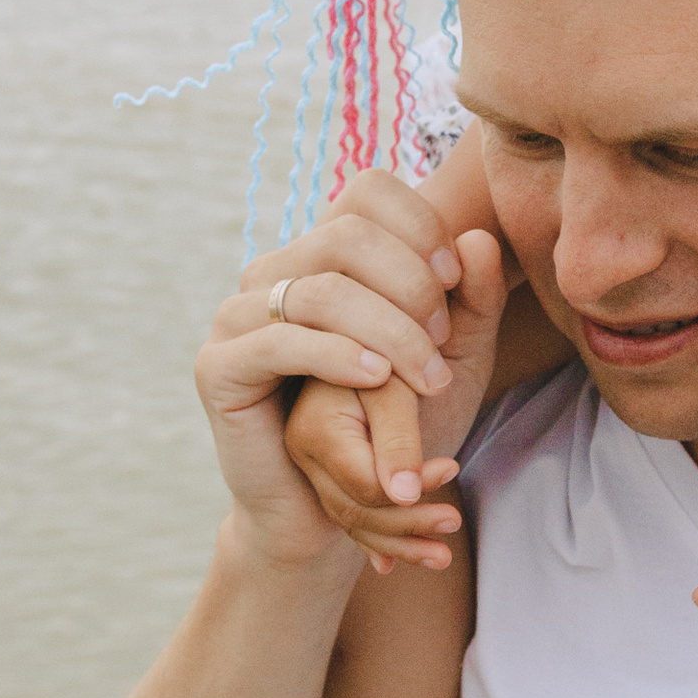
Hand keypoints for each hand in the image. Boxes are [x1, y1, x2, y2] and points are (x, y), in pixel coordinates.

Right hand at [232, 175, 510, 571]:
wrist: (328, 506)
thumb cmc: (392, 423)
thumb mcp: (449, 356)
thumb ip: (471, 300)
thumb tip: (478, 238)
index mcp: (323, 252)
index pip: (369, 190)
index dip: (421, 227)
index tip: (454, 283)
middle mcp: (276, 270)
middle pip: (348, 235)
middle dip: (411, 286)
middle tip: (442, 342)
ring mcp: (240, 314)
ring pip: (321, 289)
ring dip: (388, 329)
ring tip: (425, 375)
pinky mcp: (219, 366)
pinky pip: (279, 341)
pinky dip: (336, 355)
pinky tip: (375, 377)